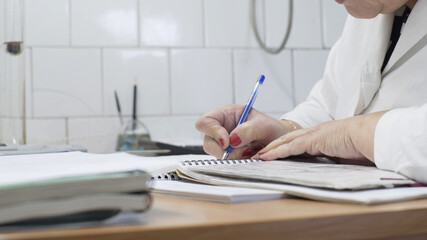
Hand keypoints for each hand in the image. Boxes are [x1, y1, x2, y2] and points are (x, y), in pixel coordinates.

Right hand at [195, 104, 298, 158]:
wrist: (279, 142)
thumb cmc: (271, 129)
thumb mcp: (264, 125)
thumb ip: (249, 129)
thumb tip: (233, 140)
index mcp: (226, 114)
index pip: (206, 121)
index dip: (212, 132)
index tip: (227, 142)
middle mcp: (221, 128)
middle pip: (208, 142)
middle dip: (224, 150)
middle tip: (243, 151)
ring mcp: (223, 143)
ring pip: (216, 154)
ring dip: (233, 156)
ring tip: (250, 150)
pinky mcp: (229, 155)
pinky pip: (226, 161)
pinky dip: (237, 160)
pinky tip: (249, 155)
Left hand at [253, 111, 386, 161]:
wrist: (371, 135)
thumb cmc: (363, 145)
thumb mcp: (344, 154)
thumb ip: (333, 157)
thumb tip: (330, 166)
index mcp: (321, 137)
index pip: (297, 142)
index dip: (284, 147)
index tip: (274, 153)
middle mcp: (314, 133)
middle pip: (287, 139)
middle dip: (273, 146)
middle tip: (259, 153)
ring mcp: (313, 135)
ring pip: (285, 142)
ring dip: (271, 149)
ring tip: (258, 156)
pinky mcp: (313, 140)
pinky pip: (291, 146)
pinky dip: (278, 151)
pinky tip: (268, 156)